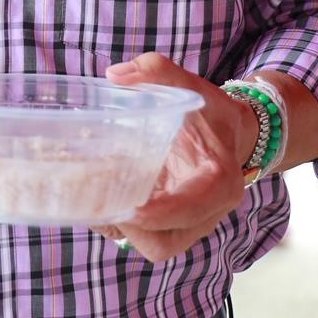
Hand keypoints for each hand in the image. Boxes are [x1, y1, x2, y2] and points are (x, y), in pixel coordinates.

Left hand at [95, 53, 258, 262]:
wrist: (230, 133)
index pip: (191, 209)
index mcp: (220, 183)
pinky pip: (143, 236)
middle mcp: (206, 212)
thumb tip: (115, 75)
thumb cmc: (211, 112)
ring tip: (88, 199)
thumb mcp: (192, 85)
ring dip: (119, 228)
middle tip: (98, 202)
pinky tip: (92, 197)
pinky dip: (118, 223)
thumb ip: (158, 72)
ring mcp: (188, 223)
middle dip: (131, 230)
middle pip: (167, 243)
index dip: (160, 214)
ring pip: (152, 245)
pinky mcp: (170, 223)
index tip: (130, 207)